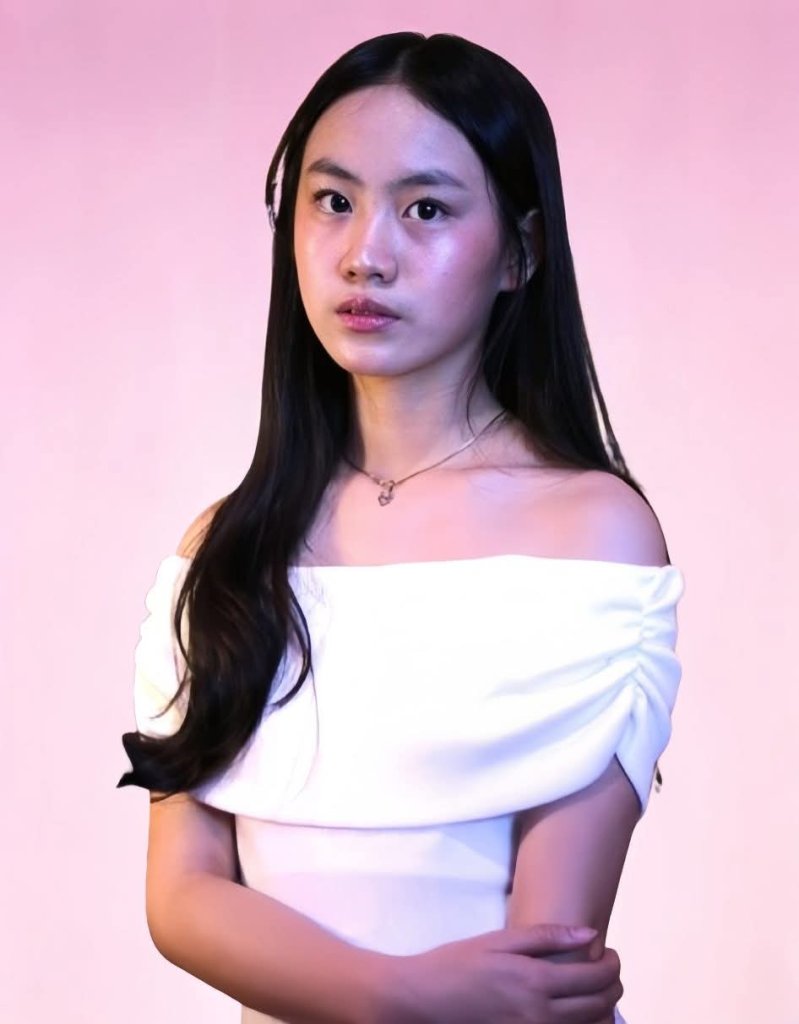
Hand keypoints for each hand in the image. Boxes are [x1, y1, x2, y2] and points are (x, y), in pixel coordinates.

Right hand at [379, 923, 621, 1023]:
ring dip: (604, 1012)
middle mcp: (541, 1015)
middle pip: (598, 1007)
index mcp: (535, 981)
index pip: (594, 978)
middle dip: (613, 988)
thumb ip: (545, 937)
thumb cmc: (457, 964)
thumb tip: (590, 934)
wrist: (423, 1000)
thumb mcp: (498, 941)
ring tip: (599, 992)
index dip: (612, 966)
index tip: (611, 954)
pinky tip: (578, 1015)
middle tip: (610, 972)